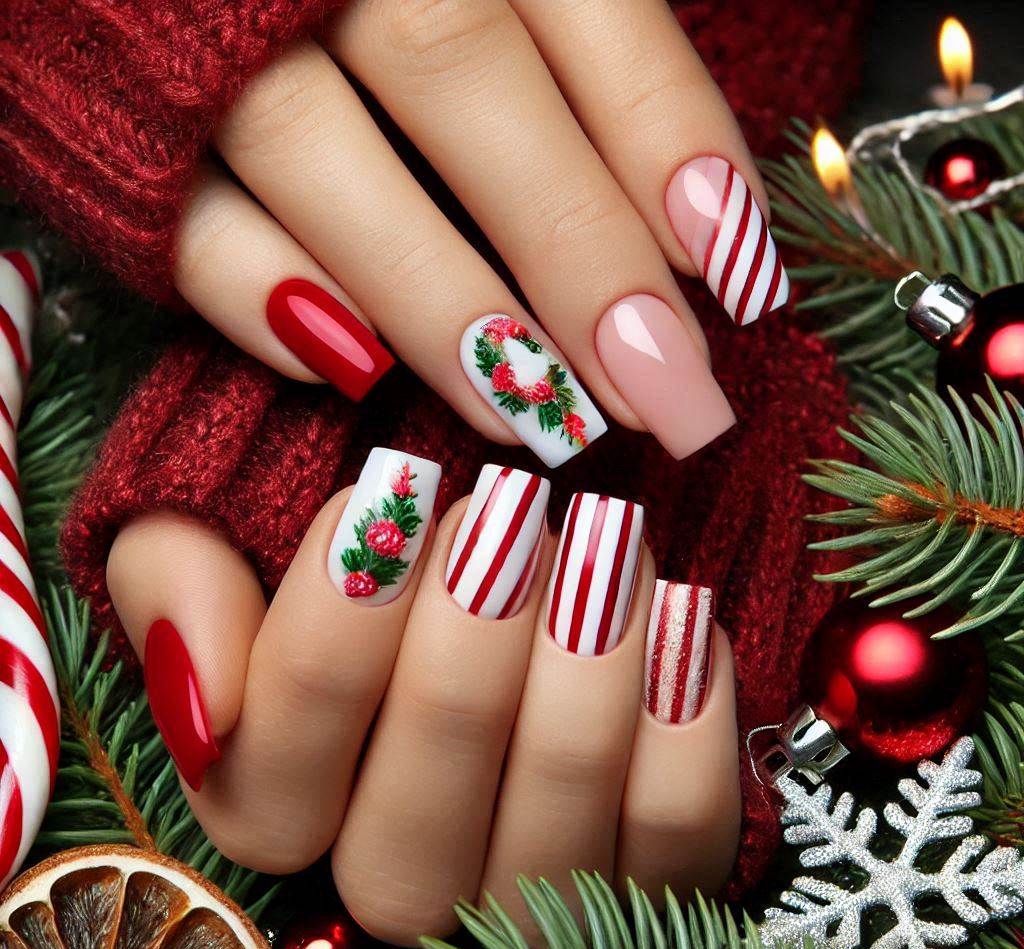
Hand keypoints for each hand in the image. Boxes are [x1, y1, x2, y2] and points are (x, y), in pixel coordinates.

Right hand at [106, 451, 740, 943]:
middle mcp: (400, 881)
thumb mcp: (222, 548)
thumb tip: (200, 694)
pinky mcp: (644, 883)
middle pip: (434, 769)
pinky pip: (676, 820)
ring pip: (562, 793)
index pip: (282, 752)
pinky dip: (684, 708)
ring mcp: (526, 895)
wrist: (487, 599)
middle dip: (477, 617)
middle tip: (512, 503)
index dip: (337, 616)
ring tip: (606, 538)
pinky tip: (677, 614)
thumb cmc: (361, 571)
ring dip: (588, 645)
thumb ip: (175, 594)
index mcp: (280, 813)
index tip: (396, 490)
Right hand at [176, 0, 785, 466]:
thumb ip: (586, 66)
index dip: (666, 137)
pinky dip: (265, 301)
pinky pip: (183, 219)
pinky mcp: (115, 125)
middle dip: (574, 250)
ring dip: (441, 302)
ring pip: (319, 150)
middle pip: (456, 73)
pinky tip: (354, 373)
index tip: (736, 276)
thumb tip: (696, 229)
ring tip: (540, 420)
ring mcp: (205, 32)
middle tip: (667, 395)